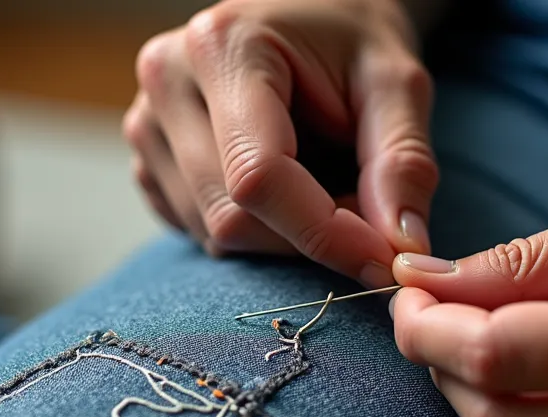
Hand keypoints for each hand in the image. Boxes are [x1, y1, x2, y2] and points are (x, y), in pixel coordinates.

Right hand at [123, 0, 437, 286]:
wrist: (311, 18)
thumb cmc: (354, 44)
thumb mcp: (396, 85)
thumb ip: (401, 164)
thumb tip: (400, 252)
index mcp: (225, 47)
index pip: (258, 176)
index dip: (322, 233)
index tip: (381, 260)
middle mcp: (168, 80)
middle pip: (231, 217)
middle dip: (307, 235)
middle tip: (361, 202)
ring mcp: (146, 122)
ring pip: (214, 234)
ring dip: (282, 235)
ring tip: (319, 180)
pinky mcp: (146, 160)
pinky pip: (198, 232)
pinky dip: (252, 231)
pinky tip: (277, 187)